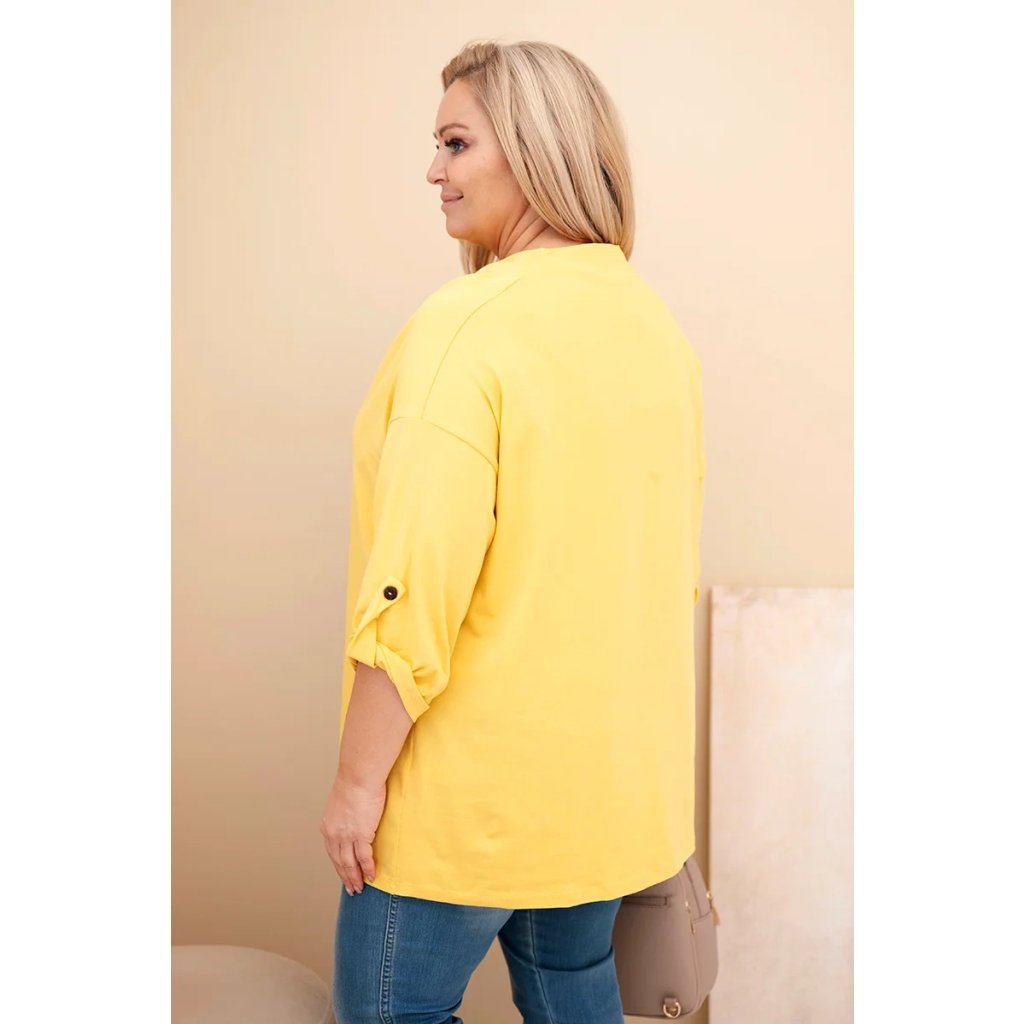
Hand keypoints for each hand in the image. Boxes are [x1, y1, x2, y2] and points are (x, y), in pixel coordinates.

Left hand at [319, 777, 386, 894]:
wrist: (359, 776)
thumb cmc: (355, 782)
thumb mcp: (342, 802)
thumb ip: (344, 815)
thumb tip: (352, 818)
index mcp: (328, 826)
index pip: (332, 852)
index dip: (338, 866)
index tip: (343, 875)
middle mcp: (334, 834)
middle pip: (339, 862)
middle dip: (345, 877)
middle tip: (352, 889)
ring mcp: (347, 836)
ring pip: (350, 863)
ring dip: (355, 878)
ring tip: (360, 887)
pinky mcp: (362, 834)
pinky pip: (364, 857)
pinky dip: (368, 868)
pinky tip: (371, 876)